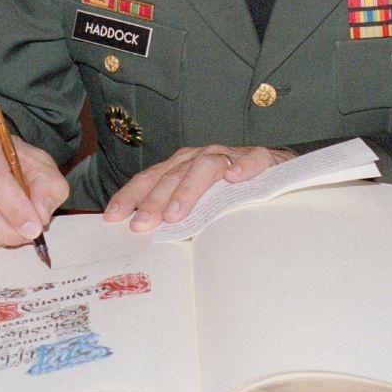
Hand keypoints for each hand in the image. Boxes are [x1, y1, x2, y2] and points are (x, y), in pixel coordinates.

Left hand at [102, 144, 295, 232]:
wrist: (280, 171)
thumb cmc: (234, 191)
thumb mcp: (201, 203)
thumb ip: (178, 214)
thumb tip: (146, 235)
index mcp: (182, 166)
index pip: (150, 179)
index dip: (131, 196)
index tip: (112, 216)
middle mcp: (201, 156)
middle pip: (172, 175)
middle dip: (154, 201)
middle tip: (141, 225)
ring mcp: (230, 155)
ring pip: (204, 166)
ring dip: (188, 190)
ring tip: (176, 214)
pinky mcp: (261, 158)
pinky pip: (252, 159)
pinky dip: (242, 166)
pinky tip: (234, 178)